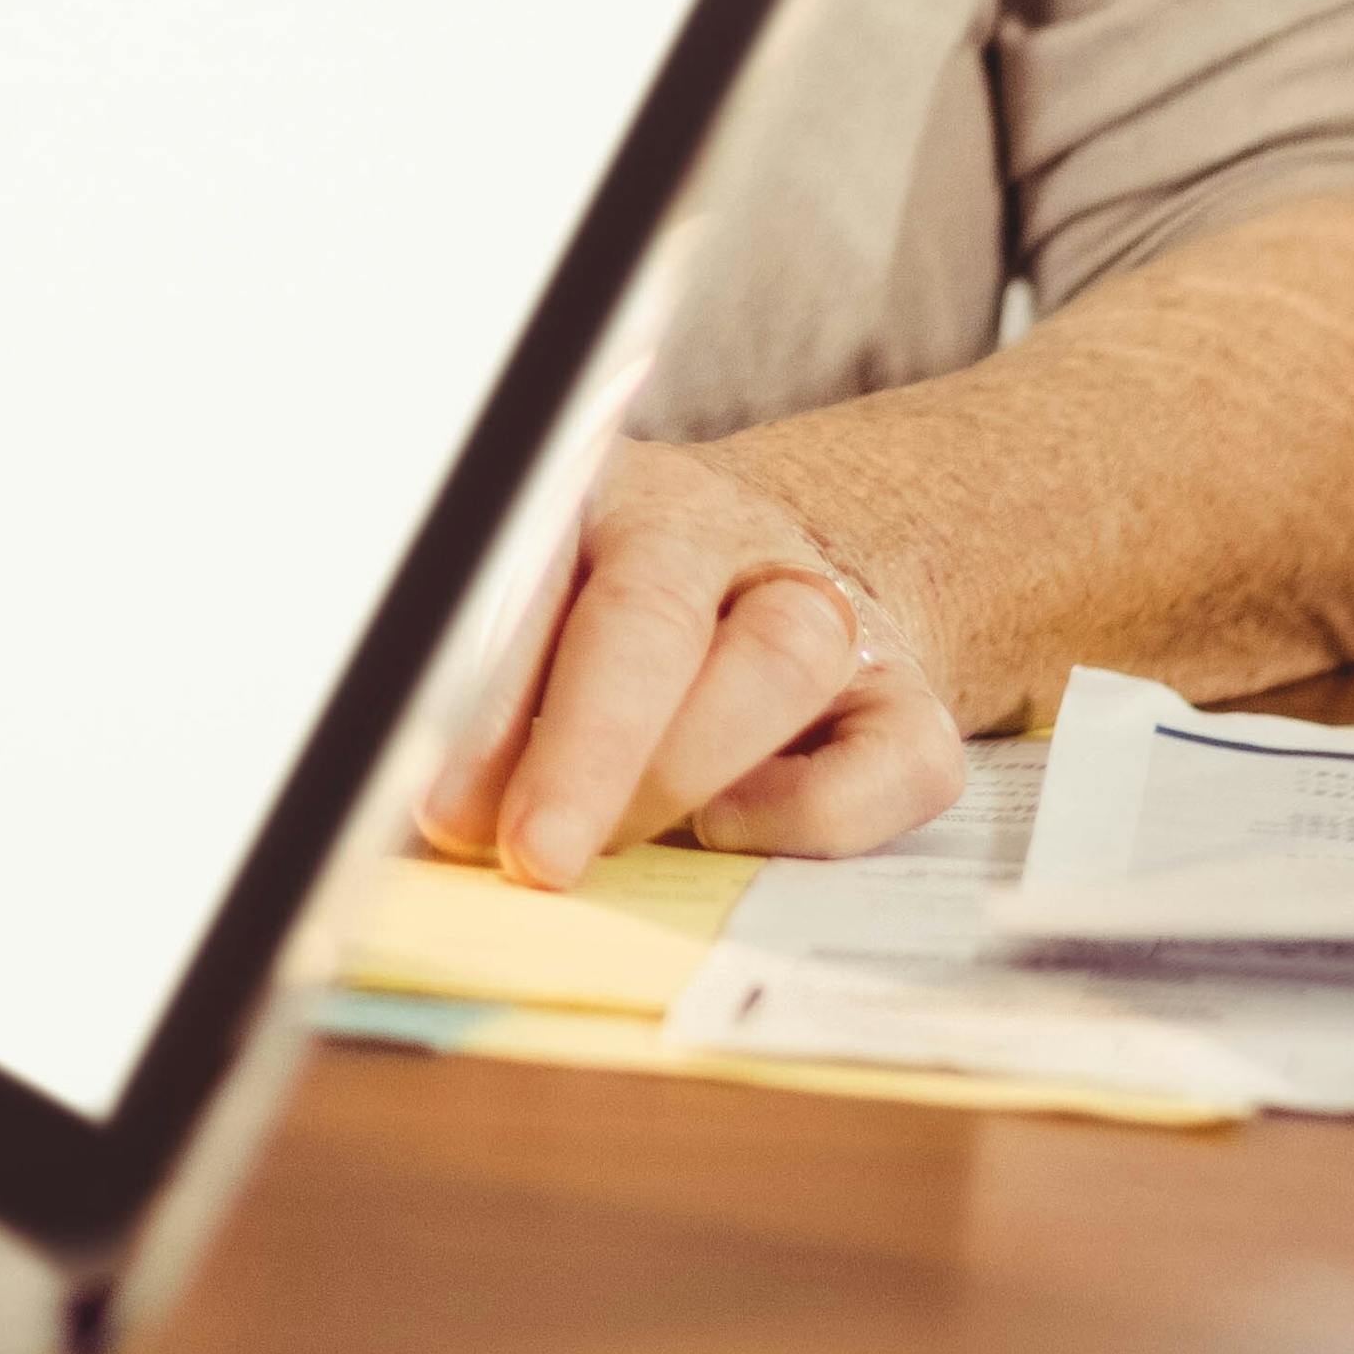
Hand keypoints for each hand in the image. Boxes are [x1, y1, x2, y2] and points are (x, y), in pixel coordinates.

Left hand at [416, 439, 958, 888]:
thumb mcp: (530, 615)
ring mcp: (823, 607)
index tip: (448, 803)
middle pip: (655, 620)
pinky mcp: (905, 697)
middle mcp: (712, 533)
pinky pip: (894, 757)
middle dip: (590, 753)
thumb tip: (450, 819)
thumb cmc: (610, 620)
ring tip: (613, 847)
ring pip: (781, 662)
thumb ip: (491, 700)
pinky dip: (814, 814)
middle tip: (535, 857)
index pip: (536, 572)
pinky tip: (732, 833)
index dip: (492, 699)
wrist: (770, 564)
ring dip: (686, 773)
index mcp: (597, 497)